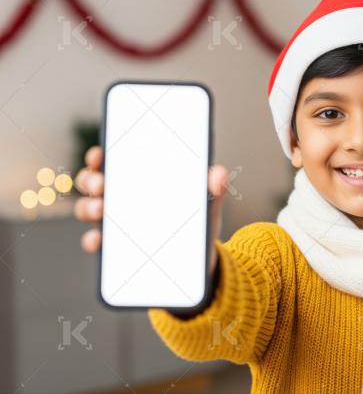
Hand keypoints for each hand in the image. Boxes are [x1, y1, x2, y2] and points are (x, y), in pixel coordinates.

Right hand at [73, 145, 228, 273]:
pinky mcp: (116, 250)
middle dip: (90, 180)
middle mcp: (121, 199)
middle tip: (100, 184)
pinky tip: (98, 240)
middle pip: (93, 183)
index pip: (113, 162)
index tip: (99, 155)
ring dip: (87, 208)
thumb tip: (221, 174)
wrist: (200, 261)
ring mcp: (116, 224)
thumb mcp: (207, 205)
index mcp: (140, 182)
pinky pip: (97, 243)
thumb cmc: (197, 223)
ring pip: (89, 210)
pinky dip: (92, 240)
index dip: (100, 156)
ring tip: (100, 210)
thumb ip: (213, 189)